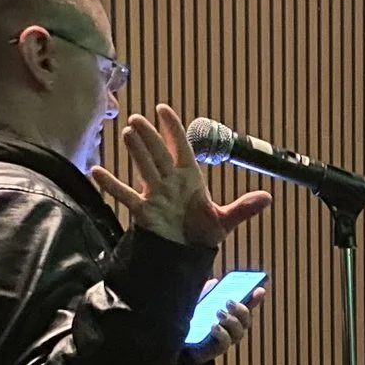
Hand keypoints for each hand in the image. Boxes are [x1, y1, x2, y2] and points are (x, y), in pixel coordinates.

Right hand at [88, 103, 270, 248]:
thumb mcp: (225, 220)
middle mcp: (171, 182)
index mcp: (191, 179)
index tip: (163, 109)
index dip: (174, 129)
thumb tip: (268, 198)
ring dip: (136, 152)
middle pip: (160, 154)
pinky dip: (111, 184)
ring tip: (127, 132)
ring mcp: (155, 194)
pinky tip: (96, 171)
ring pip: (144, 168)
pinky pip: (125, 195)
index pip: (182, 148)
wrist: (187, 255)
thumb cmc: (202, 234)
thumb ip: (243, 208)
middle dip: (150, 136)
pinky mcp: (143, 211)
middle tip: (139, 118)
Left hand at [188, 284, 265, 364]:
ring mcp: (227, 339)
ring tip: (219, 312)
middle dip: (241, 310)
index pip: (247, 306)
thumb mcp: (196, 303)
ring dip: (232, 321)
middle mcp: (232, 328)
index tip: (260, 290)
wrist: (177, 342)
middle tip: (229, 301)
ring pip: (239, 332)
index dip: (255, 299)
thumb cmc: (188, 321)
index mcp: (230, 314)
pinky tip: (214, 326)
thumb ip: (205, 293)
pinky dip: (222, 333)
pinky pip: (226, 343)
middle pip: (246, 319)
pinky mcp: (218, 350)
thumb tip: (214, 281)